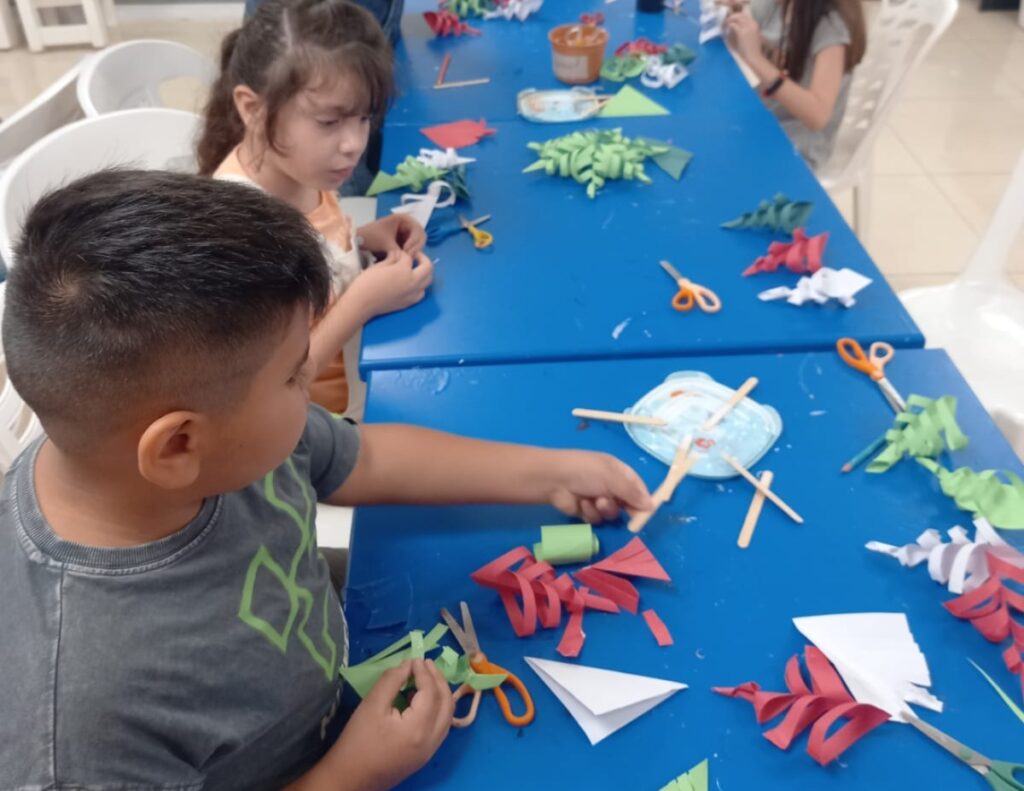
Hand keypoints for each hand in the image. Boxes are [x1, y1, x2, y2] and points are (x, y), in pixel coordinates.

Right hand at [325, 660, 453, 790]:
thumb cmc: (357, 741)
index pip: (431, 692)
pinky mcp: (424, 756)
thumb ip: (392, 680)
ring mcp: (430, 751)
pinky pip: (440, 727)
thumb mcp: (371, 705)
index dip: (424, 672)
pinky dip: (437, 708)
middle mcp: (432, 741)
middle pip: (446, 703)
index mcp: (419, 728)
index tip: (414, 658)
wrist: (349, 779)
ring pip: (447, 716)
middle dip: (439, 680)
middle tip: (426, 663)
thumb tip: (407, 665)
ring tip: (427, 677)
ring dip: (441, 694)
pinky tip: (423, 700)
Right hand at [347, 250, 432, 319]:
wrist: (362, 303)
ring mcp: (413, 294)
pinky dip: (420, 286)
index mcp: (404, 270)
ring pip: (428, 281)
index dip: (402, 253)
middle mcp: (413, 282)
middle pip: (427, 267)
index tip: (396, 253)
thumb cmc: (367, 282)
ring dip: (424, 273)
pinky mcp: (409, 302)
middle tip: (414, 256)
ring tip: (415, 270)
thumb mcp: (379, 265)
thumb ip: (392, 259)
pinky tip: (411, 283)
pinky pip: (421, 293)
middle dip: (423, 259)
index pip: (408, 257)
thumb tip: (398, 255)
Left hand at [359, 215, 426, 256]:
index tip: (406, 251)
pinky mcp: (403, 240)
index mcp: (404, 218)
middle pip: (420, 236)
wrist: (359, 240)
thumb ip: (400, 252)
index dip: (415, 241)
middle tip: (408, 258)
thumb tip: (410, 260)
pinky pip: (411, 247)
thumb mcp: (386, 244)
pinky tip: (404, 259)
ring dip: (413, 251)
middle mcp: (407, 224)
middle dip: (416, 247)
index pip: (418, 230)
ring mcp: (405, 232)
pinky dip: (409, 253)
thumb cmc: (371, 237)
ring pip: (417, 243)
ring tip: (405, 259)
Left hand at [546, 451, 652, 523]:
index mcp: (617, 471)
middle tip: (629, 516)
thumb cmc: (585, 472)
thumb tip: (650, 505)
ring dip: (605, 508)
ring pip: (612, 512)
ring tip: (596, 501)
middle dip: (625, 507)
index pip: (637, 486)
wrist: (554, 479)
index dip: (643, 498)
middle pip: (626, 502)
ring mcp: (597, 498)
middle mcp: (609, 484)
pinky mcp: (586, 510)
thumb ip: (632, 493)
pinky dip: (590, 512)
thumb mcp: (612, 478)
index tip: (648, 511)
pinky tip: (581, 503)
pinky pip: (596, 517)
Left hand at [725, 9, 762, 63]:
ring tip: (724, 25)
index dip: (736, 17)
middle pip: (740, 15)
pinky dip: (727, 26)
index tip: (731, 21)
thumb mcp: (750, 37)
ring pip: (736, 18)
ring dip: (729, 21)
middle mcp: (752, 23)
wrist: (754, 57)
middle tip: (725, 22)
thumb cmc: (752, 51)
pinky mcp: (742, 32)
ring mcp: (747, 27)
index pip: (744, 16)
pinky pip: (732, 25)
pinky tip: (725, 30)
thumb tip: (733, 28)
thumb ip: (744, 31)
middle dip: (732, 17)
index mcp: (755, 24)